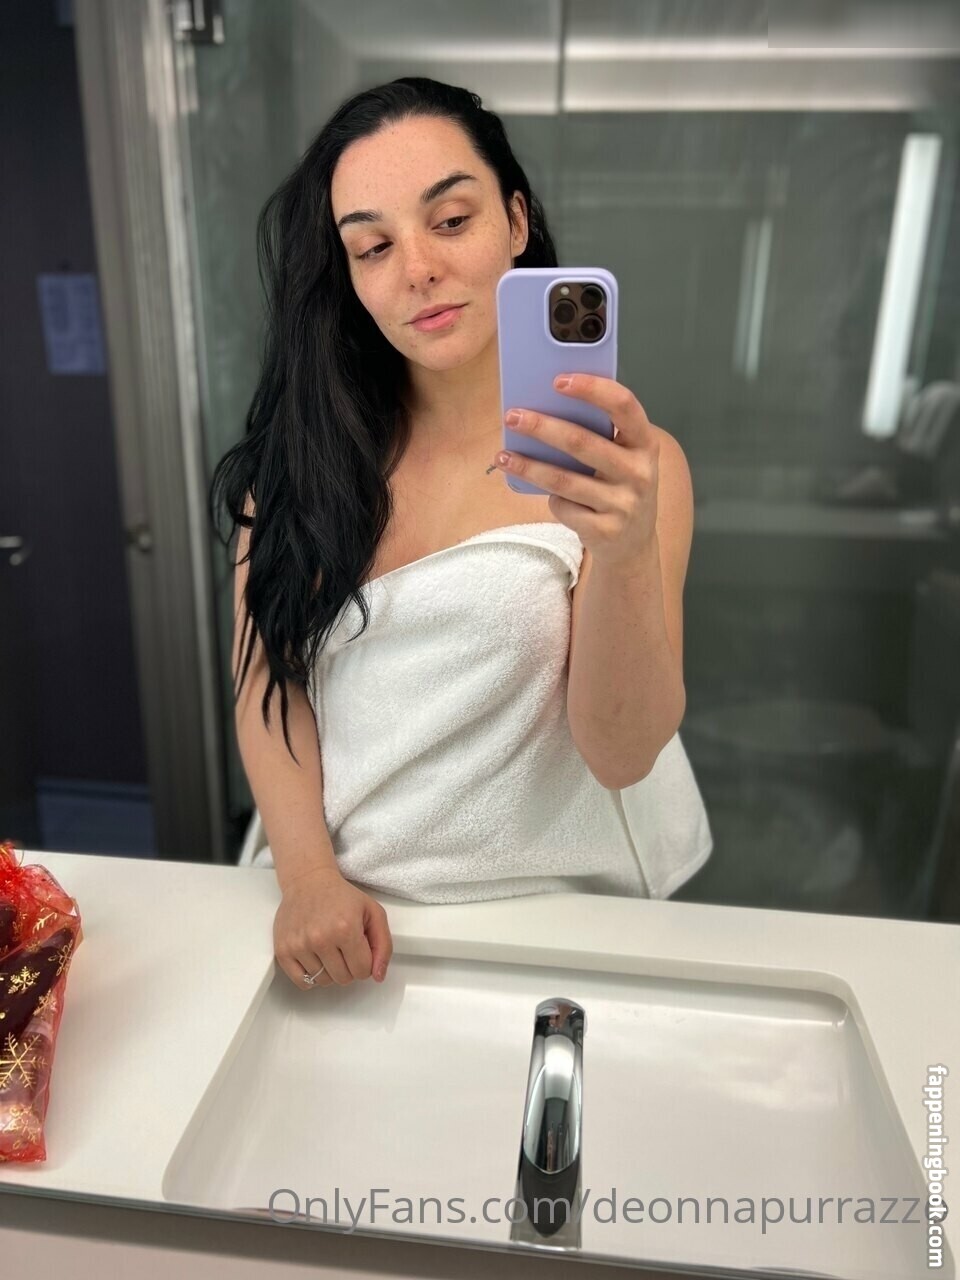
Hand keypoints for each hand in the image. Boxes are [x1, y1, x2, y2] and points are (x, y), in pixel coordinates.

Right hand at [273, 863, 392, 990]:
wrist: (308, 881)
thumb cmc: (341, 896)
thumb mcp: (373, 913)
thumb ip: (383, 945)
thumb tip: (378, 976)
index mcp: (346, 928)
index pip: (363, 971)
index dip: (365, 962)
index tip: (359, 949)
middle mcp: (321, 938)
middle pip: (343, 979)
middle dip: (348, 967)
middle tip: (344, 948)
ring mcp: (300, 945)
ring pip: (323, 981)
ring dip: (329, 970)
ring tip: (328, 948)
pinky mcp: (283, 950)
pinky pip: (302, 982)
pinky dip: (311, 976)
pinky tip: (315, 959)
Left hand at [494, 373, 660, 568]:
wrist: (633, 542)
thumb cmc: (618, 486)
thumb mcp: (622, 458)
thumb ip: (597, 435)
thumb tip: (544, 408)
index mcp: (644, 443)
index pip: (624, 405)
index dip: (592, 389)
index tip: (558, 380)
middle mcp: (639, 472)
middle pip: (582, 443)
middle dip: (541, 427)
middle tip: (512, 416)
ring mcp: (623, 504)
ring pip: (563, 480)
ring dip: (528, 466)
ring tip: (503, 456)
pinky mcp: (605, 530)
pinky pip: (564, 507)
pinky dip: (550, 499)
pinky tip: (543, 494)